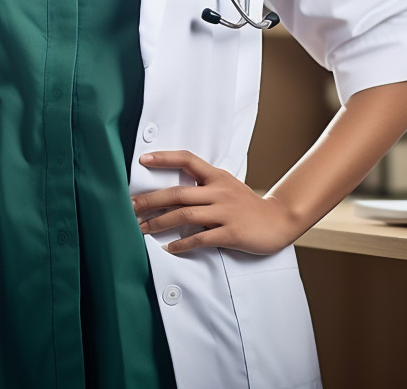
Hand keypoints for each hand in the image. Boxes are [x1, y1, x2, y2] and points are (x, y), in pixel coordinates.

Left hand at [132, 150, 302, 255]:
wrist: (278, 220)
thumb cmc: (246, 205)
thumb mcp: (226, 186)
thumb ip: (203, 185)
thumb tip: (171, 189)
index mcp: (217, 176)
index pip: (187, 160)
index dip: (164, 158)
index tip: (143, 159)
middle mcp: (219, 191)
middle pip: (178, 193)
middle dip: (150, 200)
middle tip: (129, 207)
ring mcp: (225, 212)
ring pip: (185, 215)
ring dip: (159, 223)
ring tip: (141, 229)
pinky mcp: (231, 233)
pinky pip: (201, 238)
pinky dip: (183, 243)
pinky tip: (169, 248)